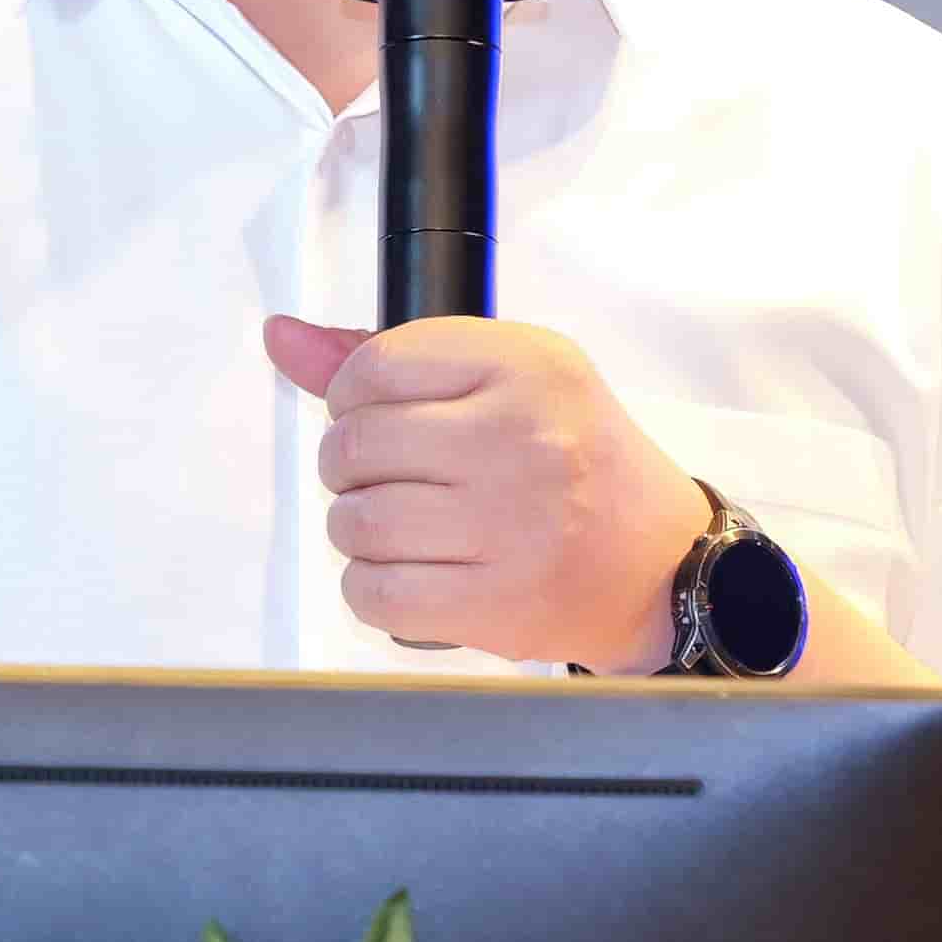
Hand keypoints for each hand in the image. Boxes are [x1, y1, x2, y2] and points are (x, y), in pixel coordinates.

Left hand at [261, 313, 714, 669]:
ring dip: (359, 529)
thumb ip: (387, 359)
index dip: (351, 398)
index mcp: (526, 364)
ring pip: (355, 522)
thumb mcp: (505, 378)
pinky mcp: (498, 604)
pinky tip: (413, 573)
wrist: (660, 563)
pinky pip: (373, 594)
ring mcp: (512, 525)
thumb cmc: (575, 461)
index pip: (374, 367)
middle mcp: (521, 438)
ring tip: (407, 527)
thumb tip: (281, 338)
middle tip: (391, 479)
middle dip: (350, 468)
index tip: (378, 417)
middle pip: (353, 446)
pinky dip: (372, 588)